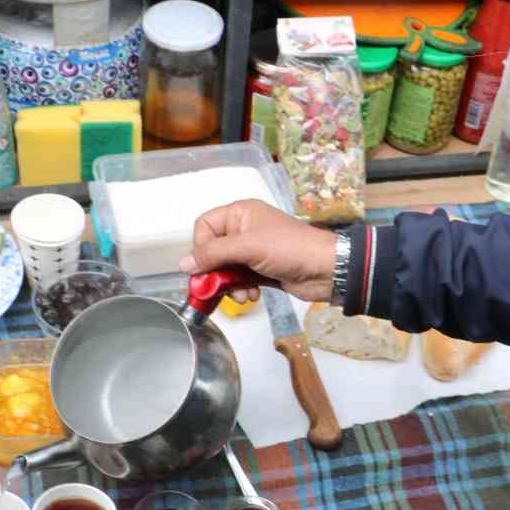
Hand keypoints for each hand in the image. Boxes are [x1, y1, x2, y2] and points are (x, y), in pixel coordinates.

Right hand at [180, 199, 339, 302]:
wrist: (326, 269)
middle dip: (216, 271)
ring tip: (242, 295)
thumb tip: (183, 264)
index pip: (204, 226)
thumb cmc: (290, 249)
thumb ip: (214, 254)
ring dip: (229, 285)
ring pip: (225, 269)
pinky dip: (241, 290)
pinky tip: (253, 296)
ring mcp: (253, 251)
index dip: (201, 247)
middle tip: (219, 286)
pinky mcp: (261, 270)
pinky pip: (239, 280)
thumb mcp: (248, 247)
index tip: (204, 267)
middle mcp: (244, 230)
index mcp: (240, 213)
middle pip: (213, 251)